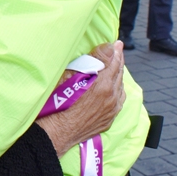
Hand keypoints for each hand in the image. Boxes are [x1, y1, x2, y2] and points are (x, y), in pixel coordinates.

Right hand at [37, 42, 125, 156]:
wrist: (56, 132)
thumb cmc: (57, 103)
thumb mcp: (69, 76)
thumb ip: (91, 61)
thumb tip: (108, 48)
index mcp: (103, 85)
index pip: (113, 62)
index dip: (114, 50)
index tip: (116, 43)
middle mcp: (111, 98)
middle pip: (118, 73)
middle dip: (117, 61)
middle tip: (116, 51)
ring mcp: (111, 110)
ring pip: (120, 88)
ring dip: (117, 76)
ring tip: (114, 67)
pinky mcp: (108, 120)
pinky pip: (118, 101)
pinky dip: (117, 90)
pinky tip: (113, 87)